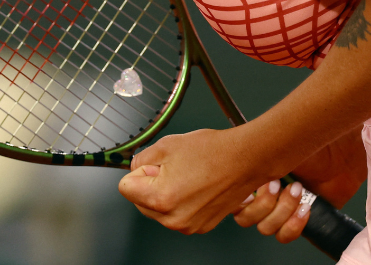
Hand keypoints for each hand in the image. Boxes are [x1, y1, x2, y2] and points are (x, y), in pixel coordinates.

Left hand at [117, 127, 260, 233]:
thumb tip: (134, 168)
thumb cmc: (213, 151)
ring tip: (188, 176)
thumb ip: (142, 159)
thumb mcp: (167, 145)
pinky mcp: (201, 226)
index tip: (155, 165)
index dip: (139, 172)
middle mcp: (173, 218)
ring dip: (167, 193)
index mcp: (161, 199)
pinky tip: (197, 185)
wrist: (245, 159)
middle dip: (151, 184)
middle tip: (174, 169)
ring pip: (159, 209)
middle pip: (140, 202)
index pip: (125, 188)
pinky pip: (178, 214)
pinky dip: (183, 201)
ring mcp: (188, 225)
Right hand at [233, 127, 365, 241]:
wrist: (340, 152)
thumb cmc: (309, 142)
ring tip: (297, 191)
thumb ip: (252, 153)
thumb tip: (234, 155)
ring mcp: (281, 209)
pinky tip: (304, 208)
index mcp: (253, 175)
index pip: (233, 198)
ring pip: (265, 227)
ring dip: (281, 211)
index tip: (249, 188)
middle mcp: (264, 195)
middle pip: (245, 218)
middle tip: (276, 184)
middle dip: (262, 204)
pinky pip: (285, 234)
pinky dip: (293, 224)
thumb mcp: (275, 144)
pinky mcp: (299, 220)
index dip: (238, 198)